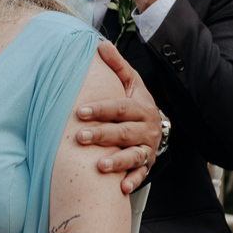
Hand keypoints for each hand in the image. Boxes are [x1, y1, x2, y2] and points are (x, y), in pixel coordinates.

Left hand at [77, 40, 161, 192]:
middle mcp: (146, 128)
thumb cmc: (133, 102)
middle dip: (102, 135)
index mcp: (140, 107)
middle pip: (124, 132)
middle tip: (80, 137)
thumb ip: (116, 65)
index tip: (79, 112)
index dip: (100, 109)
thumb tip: (100, 45)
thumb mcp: (129, 81)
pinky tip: (121, 188)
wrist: (153, 123)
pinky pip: (142, 174)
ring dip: (117, 162)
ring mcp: (147, 148)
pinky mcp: (146, 164)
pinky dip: (133, 181)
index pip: (120, 107)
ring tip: (100, 166)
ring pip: (133, 156)